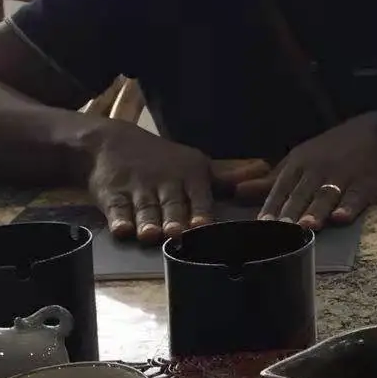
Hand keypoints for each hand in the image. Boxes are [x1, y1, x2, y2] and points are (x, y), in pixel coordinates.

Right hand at [86, 123, 268, 241]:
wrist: (110, 142)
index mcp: (190, 176)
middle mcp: (165, 183)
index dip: (200, 210)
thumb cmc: (163, 160)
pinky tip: (121, 230)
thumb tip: (266, 169)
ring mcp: (138, 189)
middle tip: (176, 232)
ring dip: (148, 221)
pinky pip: (116, 208)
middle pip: (171, 204)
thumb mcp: (196, 164)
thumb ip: (228, 175)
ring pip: (145, 208)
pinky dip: (118, 219)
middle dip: (174, 218)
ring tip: (151, 235)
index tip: (203, 225)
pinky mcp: (111, 195)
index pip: (198, 196)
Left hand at [246, 114, 376, 228]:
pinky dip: (349, 206)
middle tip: (278, 233)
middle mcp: (318, 169)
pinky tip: (342, 217)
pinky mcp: (366, 182)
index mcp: (299, 163)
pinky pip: (356, 195)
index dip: (271, 208)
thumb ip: (271, 179)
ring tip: (306, 227)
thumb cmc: (335, 148)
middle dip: (289, 214)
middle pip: (301, 194)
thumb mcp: (301, 158)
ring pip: (326, 195)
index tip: (259, 227)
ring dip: (316, 211)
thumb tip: (237, 192)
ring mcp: (343, 175)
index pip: (281, 189)